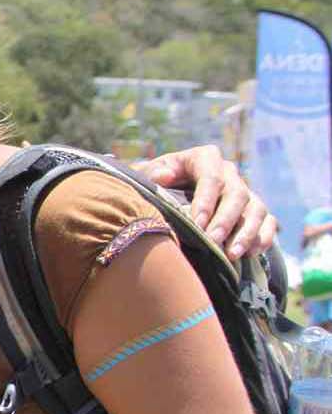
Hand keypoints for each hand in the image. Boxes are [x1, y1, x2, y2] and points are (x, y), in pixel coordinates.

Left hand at [139, 145, 276, 258]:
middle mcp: (228, 172)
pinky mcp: (253, 210)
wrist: (164, 193)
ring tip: (231, 255)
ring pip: (256, 208)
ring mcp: (244, 191)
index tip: (197, 224)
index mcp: (203, 159)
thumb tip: (164, 176)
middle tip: (213, 242)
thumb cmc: (153, 185)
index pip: (211, 177)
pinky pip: (268, 221)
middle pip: (237, 194)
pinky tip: (251, 254)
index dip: (206, 201)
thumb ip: (151, 173)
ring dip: (247, 233)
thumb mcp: (146, 175)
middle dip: (226, 220)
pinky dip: (262, 237)